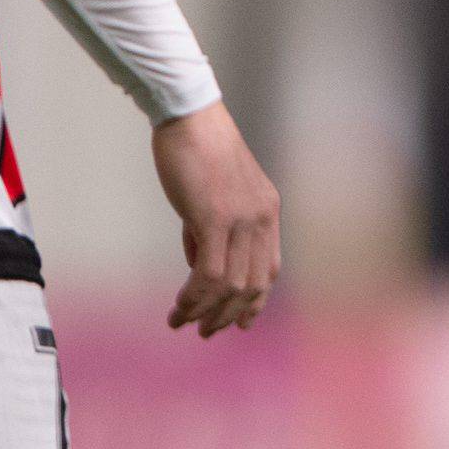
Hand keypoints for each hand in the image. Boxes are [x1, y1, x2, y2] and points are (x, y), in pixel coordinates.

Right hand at [150, 103, 281, 337]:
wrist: (189, 116)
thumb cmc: (196, 150)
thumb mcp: (214, 196)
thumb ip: (211, 231)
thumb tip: (199, 266)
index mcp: (268, 211)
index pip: (269, 269)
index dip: (255, 301)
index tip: (240, 323)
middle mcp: (262, 218)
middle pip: (253, 285)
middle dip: (229, 315)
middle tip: (205, 332)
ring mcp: (241, 218)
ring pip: (230, 285)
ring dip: (205, 312)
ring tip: (183, 323)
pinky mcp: (215, 217)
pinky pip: (209, 274)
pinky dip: (194, 298)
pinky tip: (179, 307)